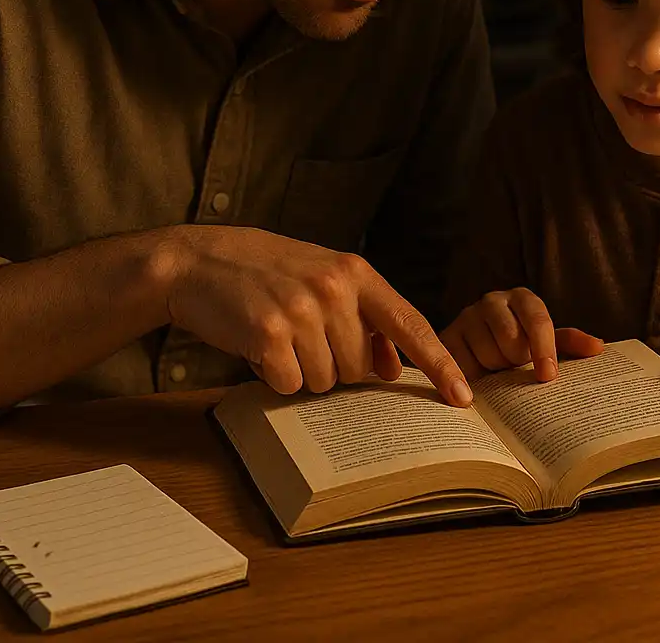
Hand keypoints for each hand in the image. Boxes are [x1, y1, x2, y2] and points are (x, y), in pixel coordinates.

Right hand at [158, 225, 471, 406]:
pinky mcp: (269, 333)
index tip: (463, 397)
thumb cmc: (266, 274)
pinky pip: (289, 384)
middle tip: (300, 338)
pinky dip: (273, 376)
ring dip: (301, 372)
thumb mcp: (322, 282)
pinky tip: (257, 346)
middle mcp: (334, 288)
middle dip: (332, 366)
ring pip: (326, 381)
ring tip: (277, 337)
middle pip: (359, 368)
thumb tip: (394, 370)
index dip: (440, 364)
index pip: (410, 323)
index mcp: (355, 272)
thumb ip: (363, 319)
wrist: (197, 261)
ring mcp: (302, 309)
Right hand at [441, 288, 604, 380]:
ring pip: (488, 353)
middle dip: (517, 361)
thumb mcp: (545, 345)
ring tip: (495, 370)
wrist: (475, 354)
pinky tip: (476, 378)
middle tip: (515, 367)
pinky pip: (464, 364)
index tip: (548, 375)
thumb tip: (598, 347)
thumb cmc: (519, 348)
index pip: (538, 318)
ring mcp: (468, 316)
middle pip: (512, 339)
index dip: (544, 348)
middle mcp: (494, 301)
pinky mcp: (448, 335)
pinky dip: (474, 377)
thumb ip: (569, 344)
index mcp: (523, 299)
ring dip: (495, 370)